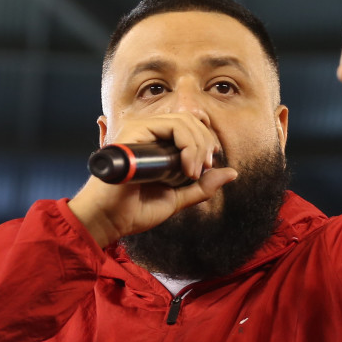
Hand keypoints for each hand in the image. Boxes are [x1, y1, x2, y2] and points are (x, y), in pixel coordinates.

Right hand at [68, 112, 237, 246]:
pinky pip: (171, 127)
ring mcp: (140, 130)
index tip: (209, 165)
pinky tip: (186, 169)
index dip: (206, 139)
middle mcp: (147, 133)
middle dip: (206, 144)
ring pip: (183, 121)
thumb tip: (232, 172)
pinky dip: (187, 146)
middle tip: (204, 170)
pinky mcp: (134, 132)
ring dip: (198, 146)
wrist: (109, 221)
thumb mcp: (178, 198)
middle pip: (190, 120)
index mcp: (156, 144)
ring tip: (194, 172)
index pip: (190, 125)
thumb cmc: (135, 211)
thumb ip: (203, 186)